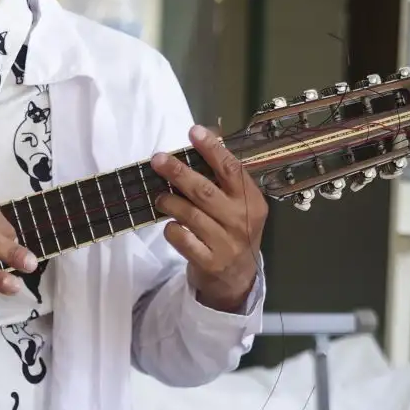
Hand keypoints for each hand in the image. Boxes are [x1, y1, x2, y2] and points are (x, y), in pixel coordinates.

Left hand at [150, 125, 266, 311]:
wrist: (237, 278)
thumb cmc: (233, 231)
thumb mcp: (237, 204)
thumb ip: (222, 175)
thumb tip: (206, 133)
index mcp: (251, 200)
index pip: (231, 169)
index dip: (212, 149)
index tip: (194, 131)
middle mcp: (241, 220)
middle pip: (205, 191)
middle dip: (179, 173)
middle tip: (157, 160)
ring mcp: (226, 243)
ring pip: (191, 216)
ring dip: (170, 202)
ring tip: (159, 196)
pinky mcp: (210, 262)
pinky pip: (184, 241)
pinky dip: (172, 231)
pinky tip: (169, 225)